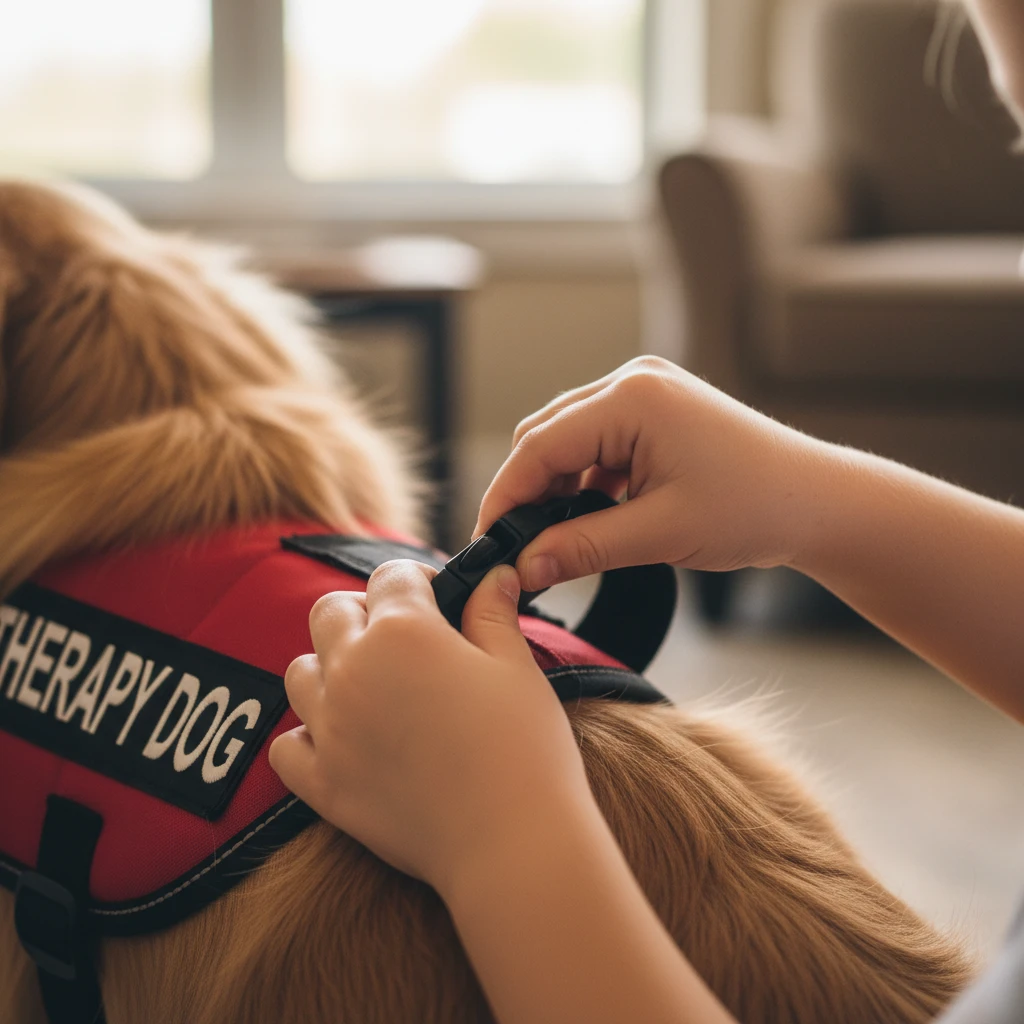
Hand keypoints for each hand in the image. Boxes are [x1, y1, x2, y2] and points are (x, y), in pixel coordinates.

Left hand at [268, 559, 594, 895]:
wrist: (512, 843)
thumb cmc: (524, 749)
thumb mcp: (516, 666)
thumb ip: (492, 613)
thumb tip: (491, 575)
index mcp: (403, 631)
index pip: (390, 576)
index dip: (419, 582)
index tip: (442, 603)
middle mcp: (353, 670)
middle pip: (330, 612)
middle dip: (365, 613)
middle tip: (407, 642)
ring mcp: (330, 728)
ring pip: (299, 672)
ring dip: (330, 668)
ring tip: (375, 689)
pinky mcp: (322, 784)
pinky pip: (287, 744)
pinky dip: (307, 735)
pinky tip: (345, 741)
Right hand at [474, 356, 832, 589]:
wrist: (817, 501)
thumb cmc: (753, 509)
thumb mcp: (659, 534)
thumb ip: (583, 547)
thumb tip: (524, 567)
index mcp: (631, 398)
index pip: (538, 445)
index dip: (506, 497)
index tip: (489, 542)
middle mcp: (633, 382)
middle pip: (547, 435)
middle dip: (527, 491)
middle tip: (517, 547)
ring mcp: (647, 392)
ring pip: (569, 439)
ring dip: (555, 486)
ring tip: (553, 538)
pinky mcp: (657, 411)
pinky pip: (598, 442)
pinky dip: (585, 479)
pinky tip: (590, 515)